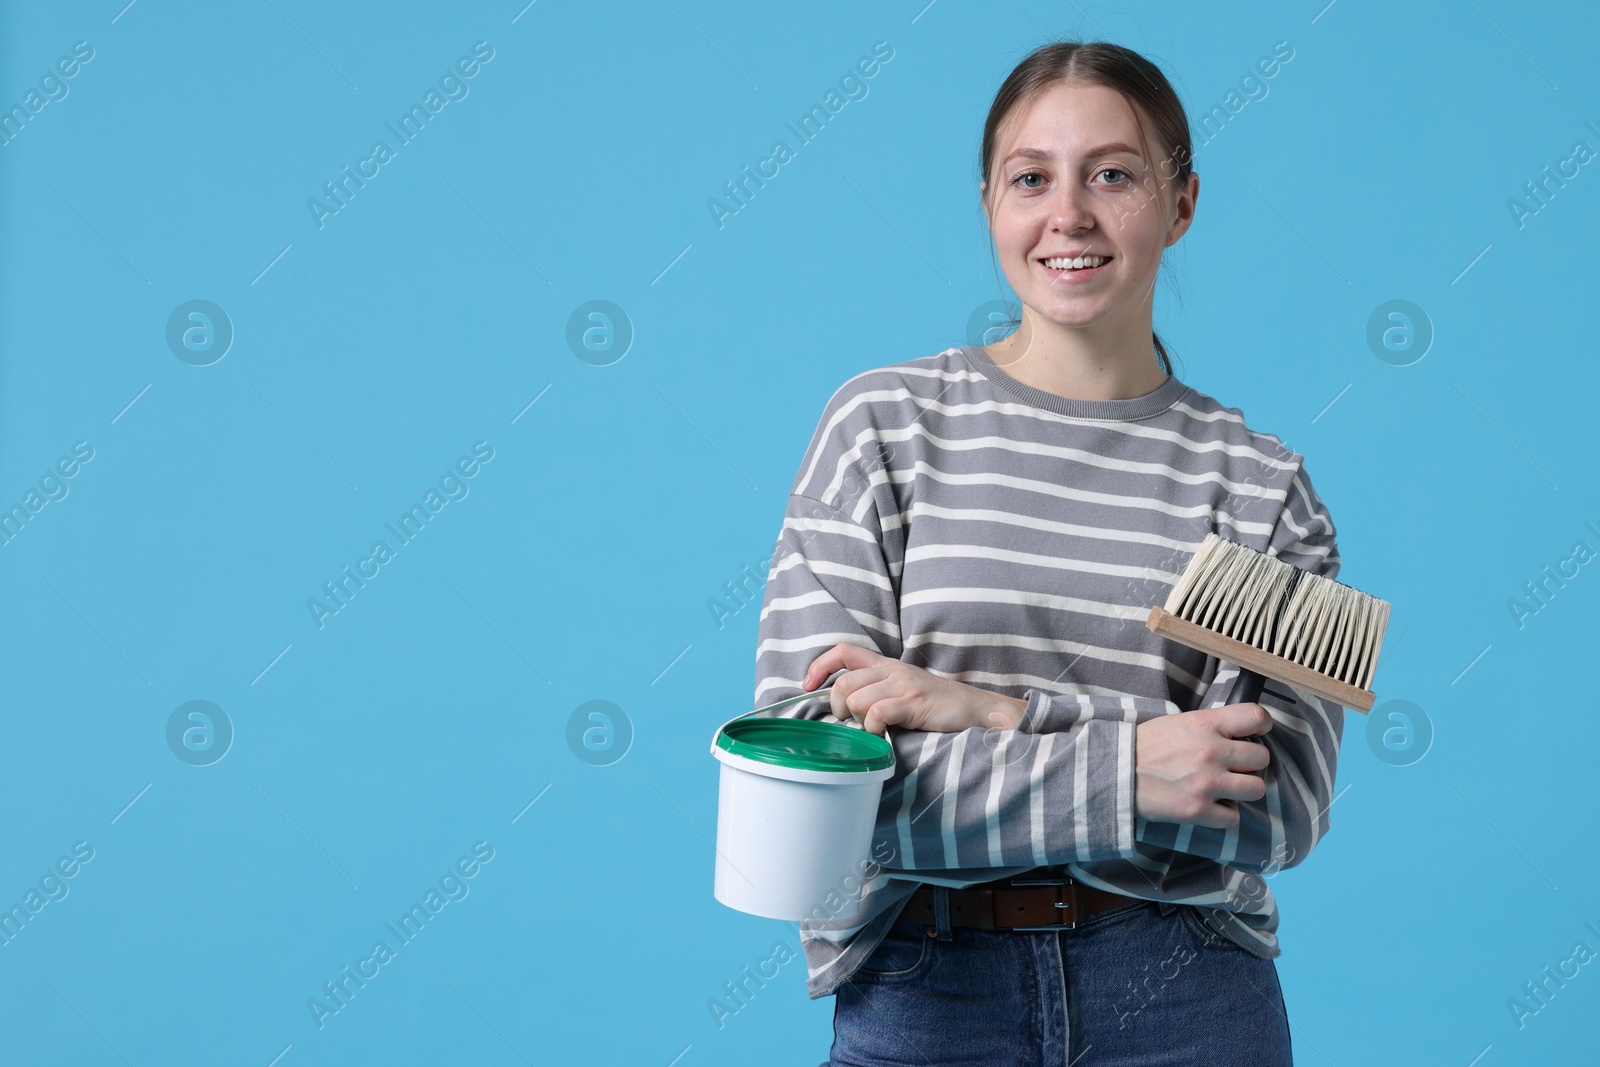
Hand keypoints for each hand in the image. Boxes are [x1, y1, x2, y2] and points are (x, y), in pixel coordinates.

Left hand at [801, 643, 1026, 735]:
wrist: (975, 709)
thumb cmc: (935, 705)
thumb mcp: (903, 688)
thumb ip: (876, 690)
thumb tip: (841, 708)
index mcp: (886, 664)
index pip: (843, 651)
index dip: (819, 666)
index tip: (807, 686)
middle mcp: (892, 670)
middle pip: (843, 682)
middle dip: (836, 707)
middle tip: (849, 722)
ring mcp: (903, 685)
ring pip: (855, 698)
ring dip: (856, 720)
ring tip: (871, 729)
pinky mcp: (913, 702)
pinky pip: (876, 713)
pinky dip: (872, 728)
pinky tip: (883, 735)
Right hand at [1134, 704, 1271, 828]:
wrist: (1114, 774)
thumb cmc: (1144, 746)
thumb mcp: (1177, 722)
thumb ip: (1210, 726)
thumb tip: (1240, 734)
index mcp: (1205, 724)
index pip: (1256, 717)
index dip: (1262, 726)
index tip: (1256, 734)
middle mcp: (1211, 751)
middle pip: (1262, 757)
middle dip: (1251, 763)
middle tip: (1235, 766)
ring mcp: (1207, 783)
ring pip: (1256, 789)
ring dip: (1243, 789)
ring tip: (1226, 788)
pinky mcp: (1198, 810)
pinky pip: (1233, 817)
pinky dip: (1224, 814)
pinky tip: (1210, 805)